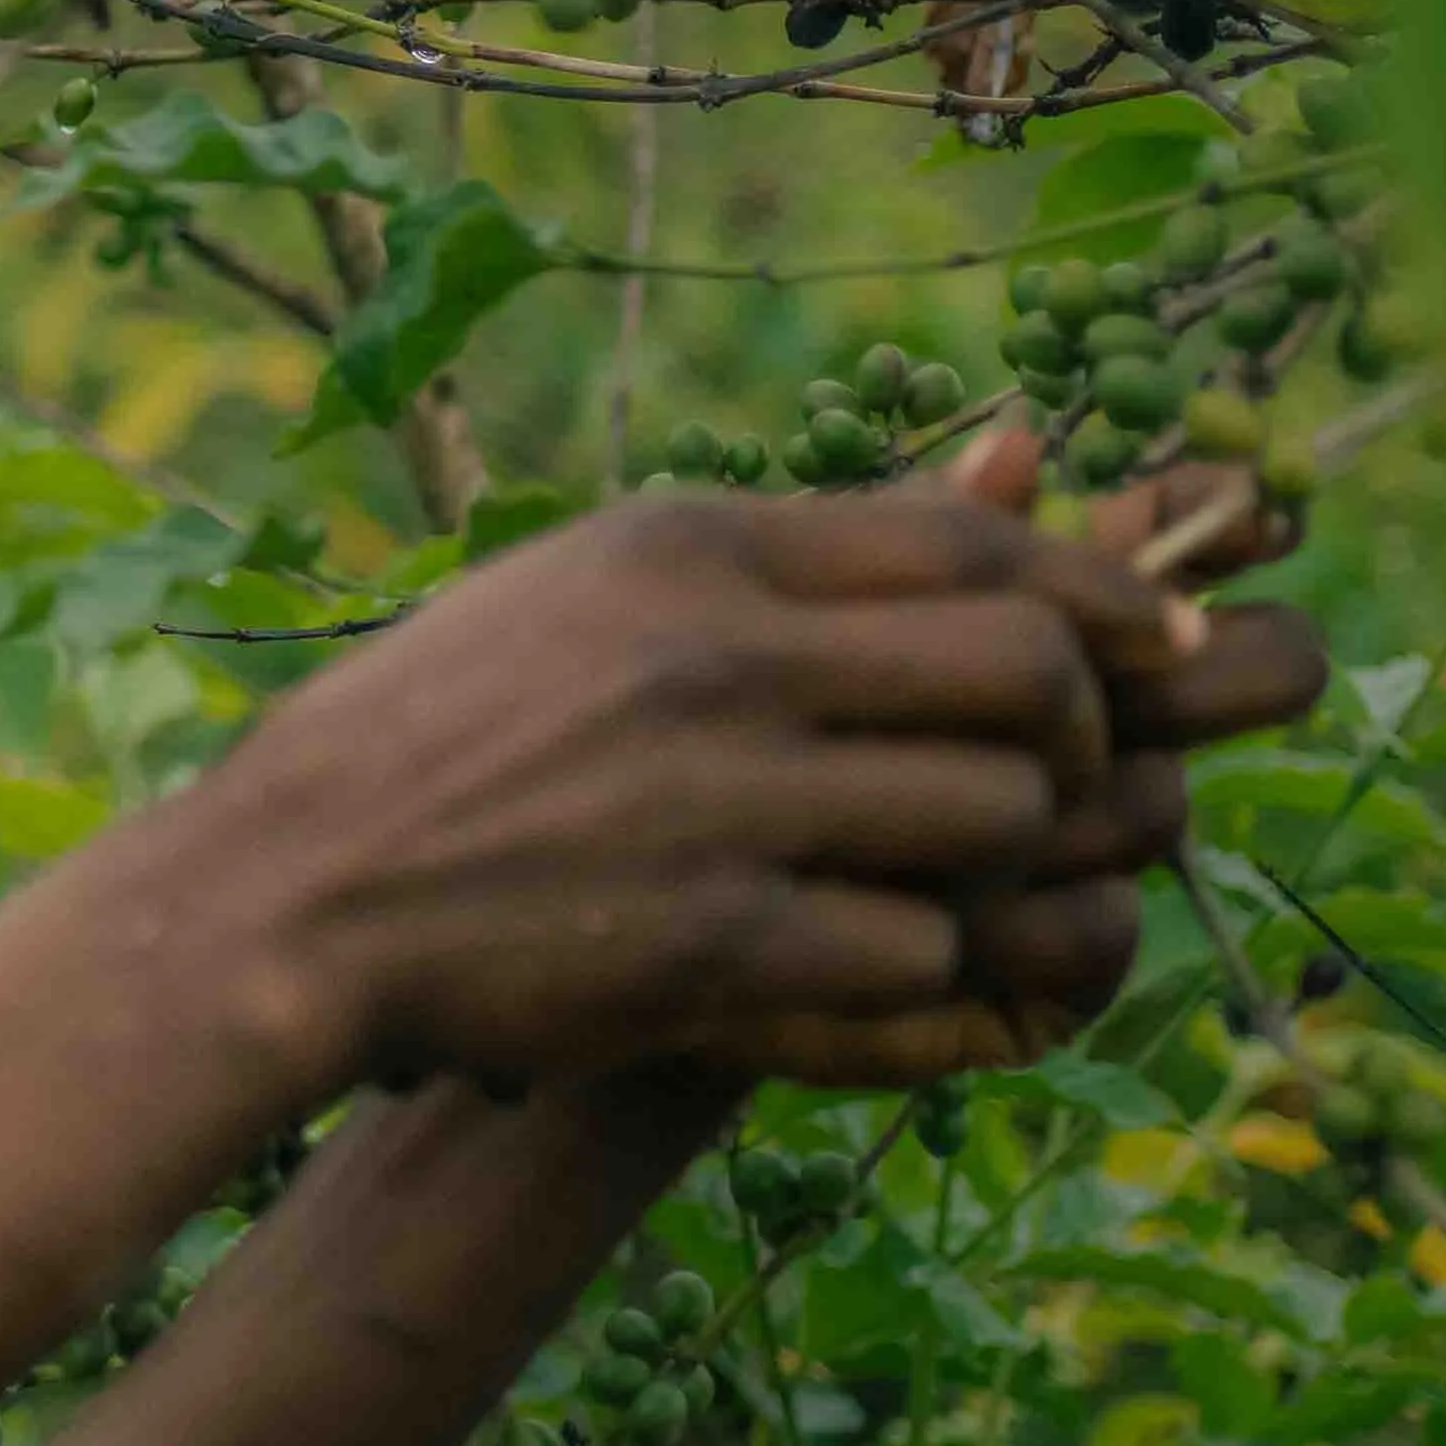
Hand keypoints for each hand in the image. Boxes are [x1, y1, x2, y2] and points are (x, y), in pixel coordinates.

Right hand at [178, 430, 1236, 1095]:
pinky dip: (920, 967)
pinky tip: (862, 961)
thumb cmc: (443, 733)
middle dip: (1085, 732)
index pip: (976, 540)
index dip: (1101, 595)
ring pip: (1000, 816)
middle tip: (1066, 776)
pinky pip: (922, 949)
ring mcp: (727, 801)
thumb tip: (997, 478)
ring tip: (948, 873)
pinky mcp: (721, 942)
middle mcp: (722, 656)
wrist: (293, 890)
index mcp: (692, 548)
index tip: (1152, 640)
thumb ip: (776, 556)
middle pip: (1033, 673)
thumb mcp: (588, 589)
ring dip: (1006, 859)